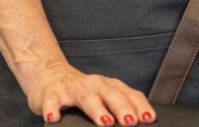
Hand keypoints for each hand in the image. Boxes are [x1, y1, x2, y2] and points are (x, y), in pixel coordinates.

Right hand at [24, 60, 155, 125]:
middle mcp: (94, 84)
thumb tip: (136, 123)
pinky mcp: (52, 94)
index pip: (129, 94)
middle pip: (111, 94)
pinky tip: (54, 118)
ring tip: (105, 122)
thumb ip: (117, 108)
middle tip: (131, 122)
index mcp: (109, 85)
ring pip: (87, 98)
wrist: (49, 76)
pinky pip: (52, 102)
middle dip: (122, 108)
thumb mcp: (102, 97)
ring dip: (97, 110)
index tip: (149, 118)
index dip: (140, 106)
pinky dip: (53, 109)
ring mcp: (73, 88)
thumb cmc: (82, 93)